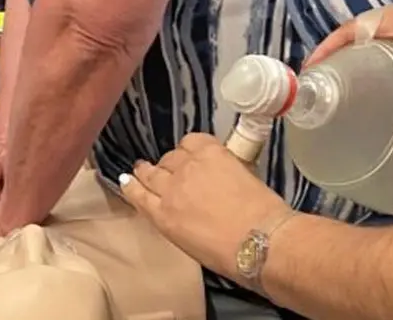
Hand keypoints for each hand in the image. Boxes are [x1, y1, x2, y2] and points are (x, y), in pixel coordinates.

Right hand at [120, 134, 289, 281]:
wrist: (262, 241)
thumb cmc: (230, 254)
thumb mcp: (188, 244)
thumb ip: (173, 221)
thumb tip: (173, 208)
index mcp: (162, 218)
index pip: (136, 193)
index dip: (132, 184)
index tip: (130, 179)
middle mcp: (170, 190)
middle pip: (150, 172)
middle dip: (150, 171)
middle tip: (155, 170)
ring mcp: (189, 168)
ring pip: (170, 156)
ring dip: (174, 160)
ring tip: (185, 164)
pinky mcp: (210, 152)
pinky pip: (191, 139)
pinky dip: (191, 144)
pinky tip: (198, 150)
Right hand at [304, 0, 392, 138]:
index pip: (350, 30)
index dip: (327, 49)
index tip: (309, 71)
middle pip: (359, 29)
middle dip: (338, 51)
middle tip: (325, 80)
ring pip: (378, 31)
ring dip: (360, 49)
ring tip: (348, 78)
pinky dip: (380, 50)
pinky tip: (388, 73)